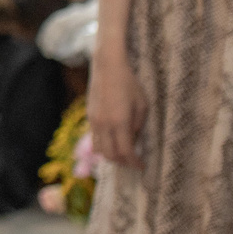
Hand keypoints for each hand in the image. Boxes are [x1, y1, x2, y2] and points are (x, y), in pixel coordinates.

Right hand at [87, 51, 145, 168]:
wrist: (107, 67)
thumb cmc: (129, 83)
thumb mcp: (142, 105)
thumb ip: (138, 126)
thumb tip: (134, 140)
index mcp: (120, 122)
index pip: (125, 152)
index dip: (134, 162)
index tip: (142, 166)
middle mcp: (104, 125)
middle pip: (110, 155)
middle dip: (123, 162)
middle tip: (133, 162)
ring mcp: (94, 121)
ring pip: (99, 149)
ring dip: (111, 155)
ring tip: (123, 154)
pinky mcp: (90, 116)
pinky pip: (95, 138)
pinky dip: (104, 145)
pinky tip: (114, 140)